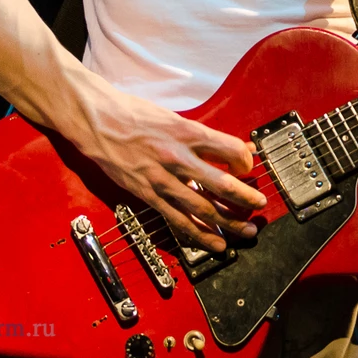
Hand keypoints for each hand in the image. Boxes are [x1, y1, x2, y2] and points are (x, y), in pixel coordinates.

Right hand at [68, 86, 267, 252]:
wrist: (97, 121)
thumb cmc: (136, 114)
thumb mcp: (177, 118)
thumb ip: (208, 136)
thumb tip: (238, 146)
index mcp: (188, 132)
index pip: (230, 150)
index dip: (245, 162)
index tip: (248, 167)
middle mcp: (178, 158)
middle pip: (222, 184)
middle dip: (245, 198)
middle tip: (260, 205)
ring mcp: (162, 179)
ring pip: (202, 208)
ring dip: (228, 221)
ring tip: (246, 230)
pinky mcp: (147, 195)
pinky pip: (177, 220)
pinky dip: (198, 234)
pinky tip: (215, 242)